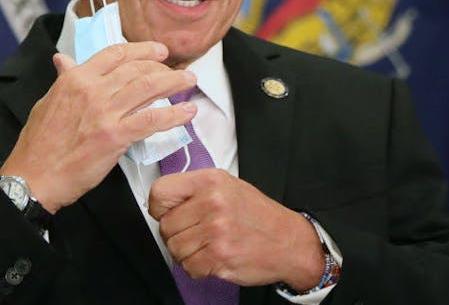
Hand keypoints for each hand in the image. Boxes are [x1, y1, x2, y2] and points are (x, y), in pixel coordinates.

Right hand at [0, 41, 196, 212]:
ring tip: (189, 81)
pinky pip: (152, 120)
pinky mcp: (115, 136)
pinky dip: (174, 115)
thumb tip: (64, 60)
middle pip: (137, 69)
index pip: (115, 54)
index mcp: (75, 79)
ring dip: (174, 83)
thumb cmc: (38, 145)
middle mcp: (92, 90)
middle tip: (178, 70)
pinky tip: (187, 112)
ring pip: (148, 88)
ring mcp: (105, 112)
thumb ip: (64, 80)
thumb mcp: (48, 102)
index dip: (141, 49)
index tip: (157, 51)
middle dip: (163, 67)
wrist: (33, 177)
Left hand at [149, 169, 324, 288]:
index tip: (168, 214)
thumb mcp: (229, 187)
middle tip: (198, 235)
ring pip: (174, 248)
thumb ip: (196, 191)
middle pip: (165, 225)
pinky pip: (188, 267)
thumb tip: (163, 203)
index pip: (160, 192)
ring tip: (209, 246)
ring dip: (187, 254)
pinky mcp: (219, 255)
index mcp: (211, 180)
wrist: (289, 241)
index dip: (159, 208)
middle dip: (177, 235)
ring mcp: (216, 229)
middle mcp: (213, 201)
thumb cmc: (258, 215)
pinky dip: (198, 268)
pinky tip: (214, 258)